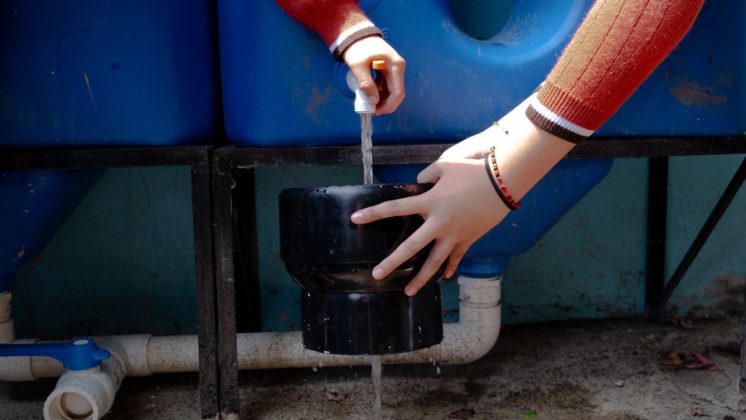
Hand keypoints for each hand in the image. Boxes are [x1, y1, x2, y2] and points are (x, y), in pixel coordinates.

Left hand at [343, 36, 405, 114]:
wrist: (356, 35)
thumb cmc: (357, 47)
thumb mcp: (358, 66)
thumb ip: (366, 84)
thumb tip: (373, 101)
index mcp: (395, 66)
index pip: (398, 93)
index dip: (388, 106)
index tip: (375, 112)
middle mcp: (398, 68)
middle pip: (396, 94)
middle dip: (385, 105)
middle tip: (370, 110)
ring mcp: (394, 69)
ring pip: (392, 91)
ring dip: (381, 99)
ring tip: (367, 102)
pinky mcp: (388, 70)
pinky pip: (387, 86)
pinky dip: (379, 92)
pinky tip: (368, 93)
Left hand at [350, 147, 508, 295]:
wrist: (504, 181)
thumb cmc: (473, 170)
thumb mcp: (445, 166)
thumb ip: (427, 175)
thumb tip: (418, 184)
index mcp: (430, 202)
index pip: (394, 208)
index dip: (373, 213)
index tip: (355, 220)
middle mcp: (439, 222)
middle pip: (411, 247)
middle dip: (392, 262)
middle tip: (376, 275)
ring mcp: (455, 234)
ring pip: (435, 262)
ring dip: (421, 278)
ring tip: (408, 292)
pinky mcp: (469, 238)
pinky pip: (457, 257)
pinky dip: (451, 267)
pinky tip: (444, 278)